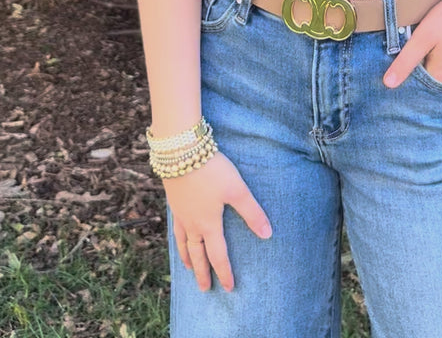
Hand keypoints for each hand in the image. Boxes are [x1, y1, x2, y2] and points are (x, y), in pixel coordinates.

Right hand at [166, 150, 271, 291]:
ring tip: (188, 267)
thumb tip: (267, 235)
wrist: (181, 152)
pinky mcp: (174, 201)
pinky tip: (179, 233)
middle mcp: (192, 223)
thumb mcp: (237, 190)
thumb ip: (252, 212)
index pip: (218, 255)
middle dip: (202, 272)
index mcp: (209, 224)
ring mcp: (180, 213)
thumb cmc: (212, 171)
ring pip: (183, 242)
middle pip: (197, 254)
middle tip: (204, 289)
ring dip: (187, 257)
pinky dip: (177, 238)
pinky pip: (175, 228)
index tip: (228, 287)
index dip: (224, 272)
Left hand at [383, 0, 441, 88]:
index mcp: (440, 77)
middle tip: (429, 42)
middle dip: (423, 65)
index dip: (409, 65)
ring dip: (437, 65)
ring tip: (439, 43)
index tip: (414, 48)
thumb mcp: (424, 35)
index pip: (415, 81)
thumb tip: (388, 84)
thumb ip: (406, 61)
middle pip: (430, 80)